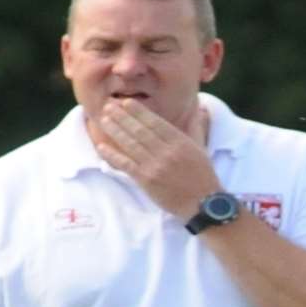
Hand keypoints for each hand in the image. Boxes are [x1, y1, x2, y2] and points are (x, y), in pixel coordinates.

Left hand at [93, 99, 218, 219]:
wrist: (203, 203)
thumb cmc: (203, 176)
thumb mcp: (202, 148)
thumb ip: (196, 128)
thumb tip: (198, 109)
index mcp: (180, 142)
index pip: (155, 122)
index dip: (139, 112)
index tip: (126, 102)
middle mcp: (167, 152)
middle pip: (140, 130)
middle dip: (122, 117)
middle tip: (108, 106)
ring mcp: (156, 166)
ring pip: (130, 144)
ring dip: (115, 131)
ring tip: (104, 121)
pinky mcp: (147, 180)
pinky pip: (126, 164)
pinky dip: (112, 155)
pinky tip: (102, 147)